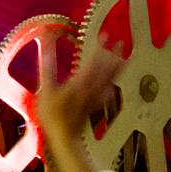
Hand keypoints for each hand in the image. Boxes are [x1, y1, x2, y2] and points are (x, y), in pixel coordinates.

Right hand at [36, 39, 124, 155]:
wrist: (64, 137)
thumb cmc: (52, 114)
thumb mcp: (46, 88)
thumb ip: (47, 66)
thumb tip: (46, 47)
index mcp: (80, 82)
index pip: (94, 60)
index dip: (101, 47)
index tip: (107, 34)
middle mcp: (91, 88)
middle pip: (107, 70)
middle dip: (114, 55)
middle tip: (122, 43)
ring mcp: (94, 98)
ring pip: (109, 81)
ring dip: (117, 69)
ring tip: (124, 59)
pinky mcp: (93, 107)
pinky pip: (106, 94)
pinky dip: (111, 87)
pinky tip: (113, 86)